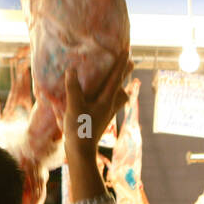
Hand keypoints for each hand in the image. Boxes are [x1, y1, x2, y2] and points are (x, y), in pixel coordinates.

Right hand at [63, 58, 131, 202]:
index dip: (121, 64)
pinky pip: (110, 104)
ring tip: (118, 81)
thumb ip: (73, 88)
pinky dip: (111, 97)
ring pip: (119, 98)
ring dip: (120, 88)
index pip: (115, 78)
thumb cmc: (79, 128)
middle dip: (125, 74)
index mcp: (106, 100)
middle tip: (131, 63)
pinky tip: (102, 99)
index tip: (127, 52)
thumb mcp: (74, 106)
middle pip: (121, 87)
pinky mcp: (101, 120)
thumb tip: (72, 70)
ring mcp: (107, 114)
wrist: (82, 152)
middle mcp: (110, 106)